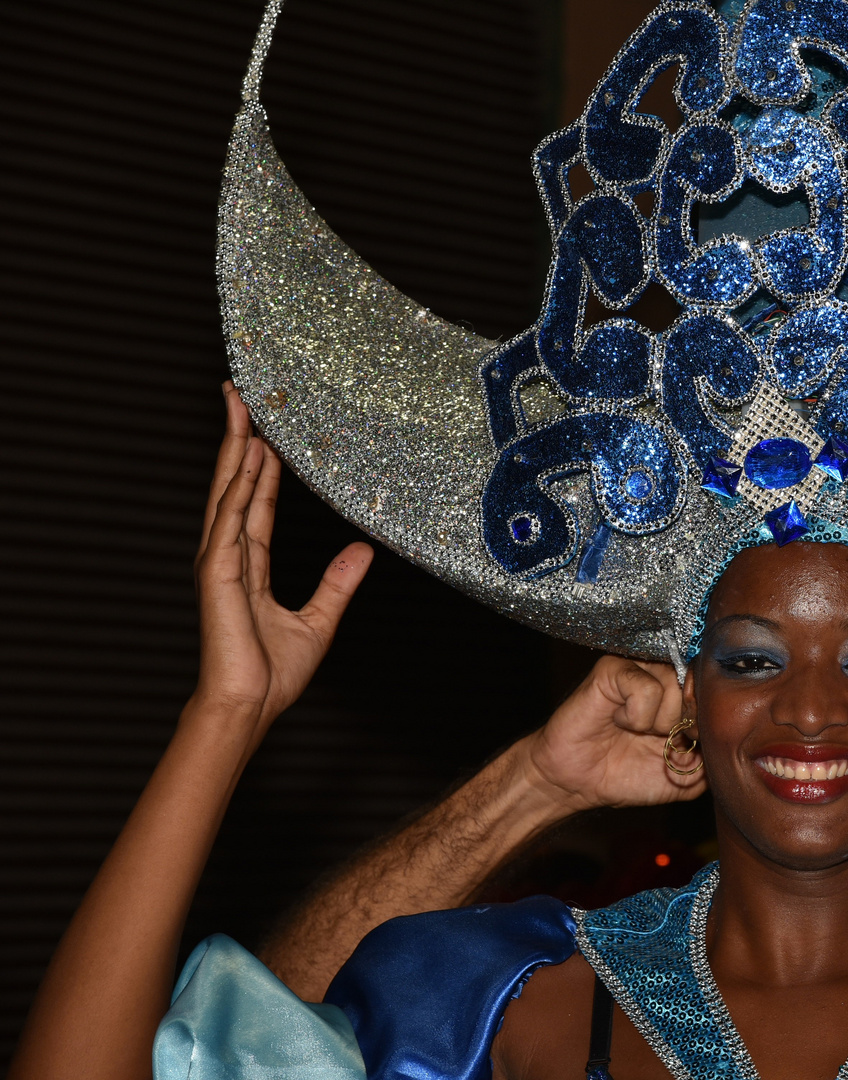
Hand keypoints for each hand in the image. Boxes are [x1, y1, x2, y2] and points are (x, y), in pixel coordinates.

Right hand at [190, 383, 371, 745]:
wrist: (249, 707)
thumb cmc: (273, 674)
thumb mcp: (318, 621)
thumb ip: (337, 585)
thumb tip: (362, 552)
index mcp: (249, 565)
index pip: (256, 501)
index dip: (261, 464)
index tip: (266, 430)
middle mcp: (230, 555)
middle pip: (234, 484)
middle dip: (237, 439)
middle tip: (240, 394)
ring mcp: (219, 562)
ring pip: (228, 492)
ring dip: (232, 449)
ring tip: (241, 408)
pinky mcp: (216, 574)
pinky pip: (229, 521)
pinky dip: (235, 488)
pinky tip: (243, 458)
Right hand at [520, 655, 707, 813]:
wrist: (578, 784)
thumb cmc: (627, 775)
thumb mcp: (684, 778)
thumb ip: (713, 760)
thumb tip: (728, 741)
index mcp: (683, 695)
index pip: (715, 692)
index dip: (706, 722)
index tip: (688, 743)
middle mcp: (664, 674)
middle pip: (698, 688)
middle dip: (683, 725)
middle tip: (658, 740)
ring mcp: (639, 668)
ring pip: (674, 686)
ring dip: (658, 722)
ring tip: (634, 731)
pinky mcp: (613, 669)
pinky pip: (645, 688)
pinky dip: (635, 717)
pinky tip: (617, 721)